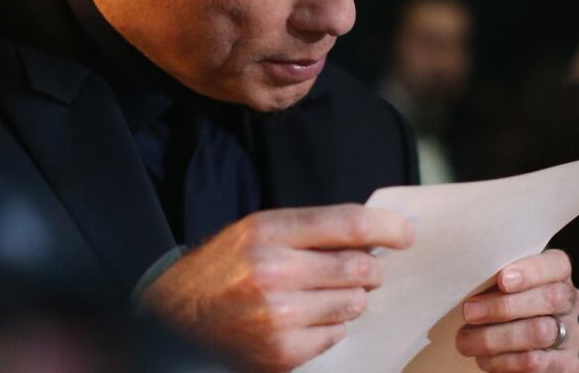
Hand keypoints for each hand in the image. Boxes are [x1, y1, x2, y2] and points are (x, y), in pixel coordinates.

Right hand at [140, 204, 413, 371]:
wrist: (172, 319)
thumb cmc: (223, 270)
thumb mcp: (258, 232)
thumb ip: (312, 231)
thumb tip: (374, 235)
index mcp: (268, 232)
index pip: (349, 224)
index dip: (388, 228)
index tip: (406, 234)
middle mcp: (272, 272)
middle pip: (359, 269)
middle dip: (371, 270)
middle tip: (365, 270)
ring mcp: (277, 317)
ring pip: (353, 305)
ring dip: (350, 300)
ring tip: (321, 296)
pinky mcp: (280, 353)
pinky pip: (334, 336)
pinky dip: (329, 329)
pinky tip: (302, 320)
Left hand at [456, 249, 578, 371]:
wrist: (509, 347)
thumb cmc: (498, 306)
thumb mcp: (498, 287)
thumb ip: (495, 279)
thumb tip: (473, 274)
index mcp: (558, 274)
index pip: (558, 264)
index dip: (532, 271)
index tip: (501, 279)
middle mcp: (572, 302)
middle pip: (552, 298)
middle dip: (506, 306)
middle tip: (470, 311)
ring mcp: (573, 335)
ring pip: (541, 333)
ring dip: (496, 338)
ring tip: (466, 341)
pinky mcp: (567, 365)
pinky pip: (535, 362)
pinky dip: (504, 361)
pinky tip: (483, 359)